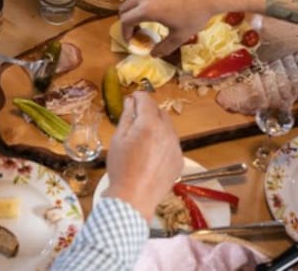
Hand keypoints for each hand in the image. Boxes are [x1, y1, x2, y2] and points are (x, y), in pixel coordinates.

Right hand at [105, 92, 181, 221]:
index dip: (138, 96)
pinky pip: (171, 145)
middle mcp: (167, 132)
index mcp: (149, 124)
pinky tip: (151, 156)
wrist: (133, 199)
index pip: (147, 100)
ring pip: (168, 129)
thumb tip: (130, 101)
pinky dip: (163, 144)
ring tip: (143, 140)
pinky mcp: (179, 161)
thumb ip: (127, 117)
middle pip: (160, 113)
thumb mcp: (118, 139)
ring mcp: (176, 147)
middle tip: (135, 119)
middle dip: (148, 112)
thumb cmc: (121, 168)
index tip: (132, 98)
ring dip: (157, 128)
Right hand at [119, 0, 213, 55]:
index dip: (125, 32)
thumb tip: (153, 55)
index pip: (125, 21)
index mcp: (147, 10)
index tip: (130, 40)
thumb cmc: (195, 15)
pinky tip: (154, 5)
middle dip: (125, 20)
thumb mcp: (180, 36)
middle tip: (134, 30)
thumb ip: (164, 47)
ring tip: (141, 17)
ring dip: (131, 7)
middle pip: (123, 7)